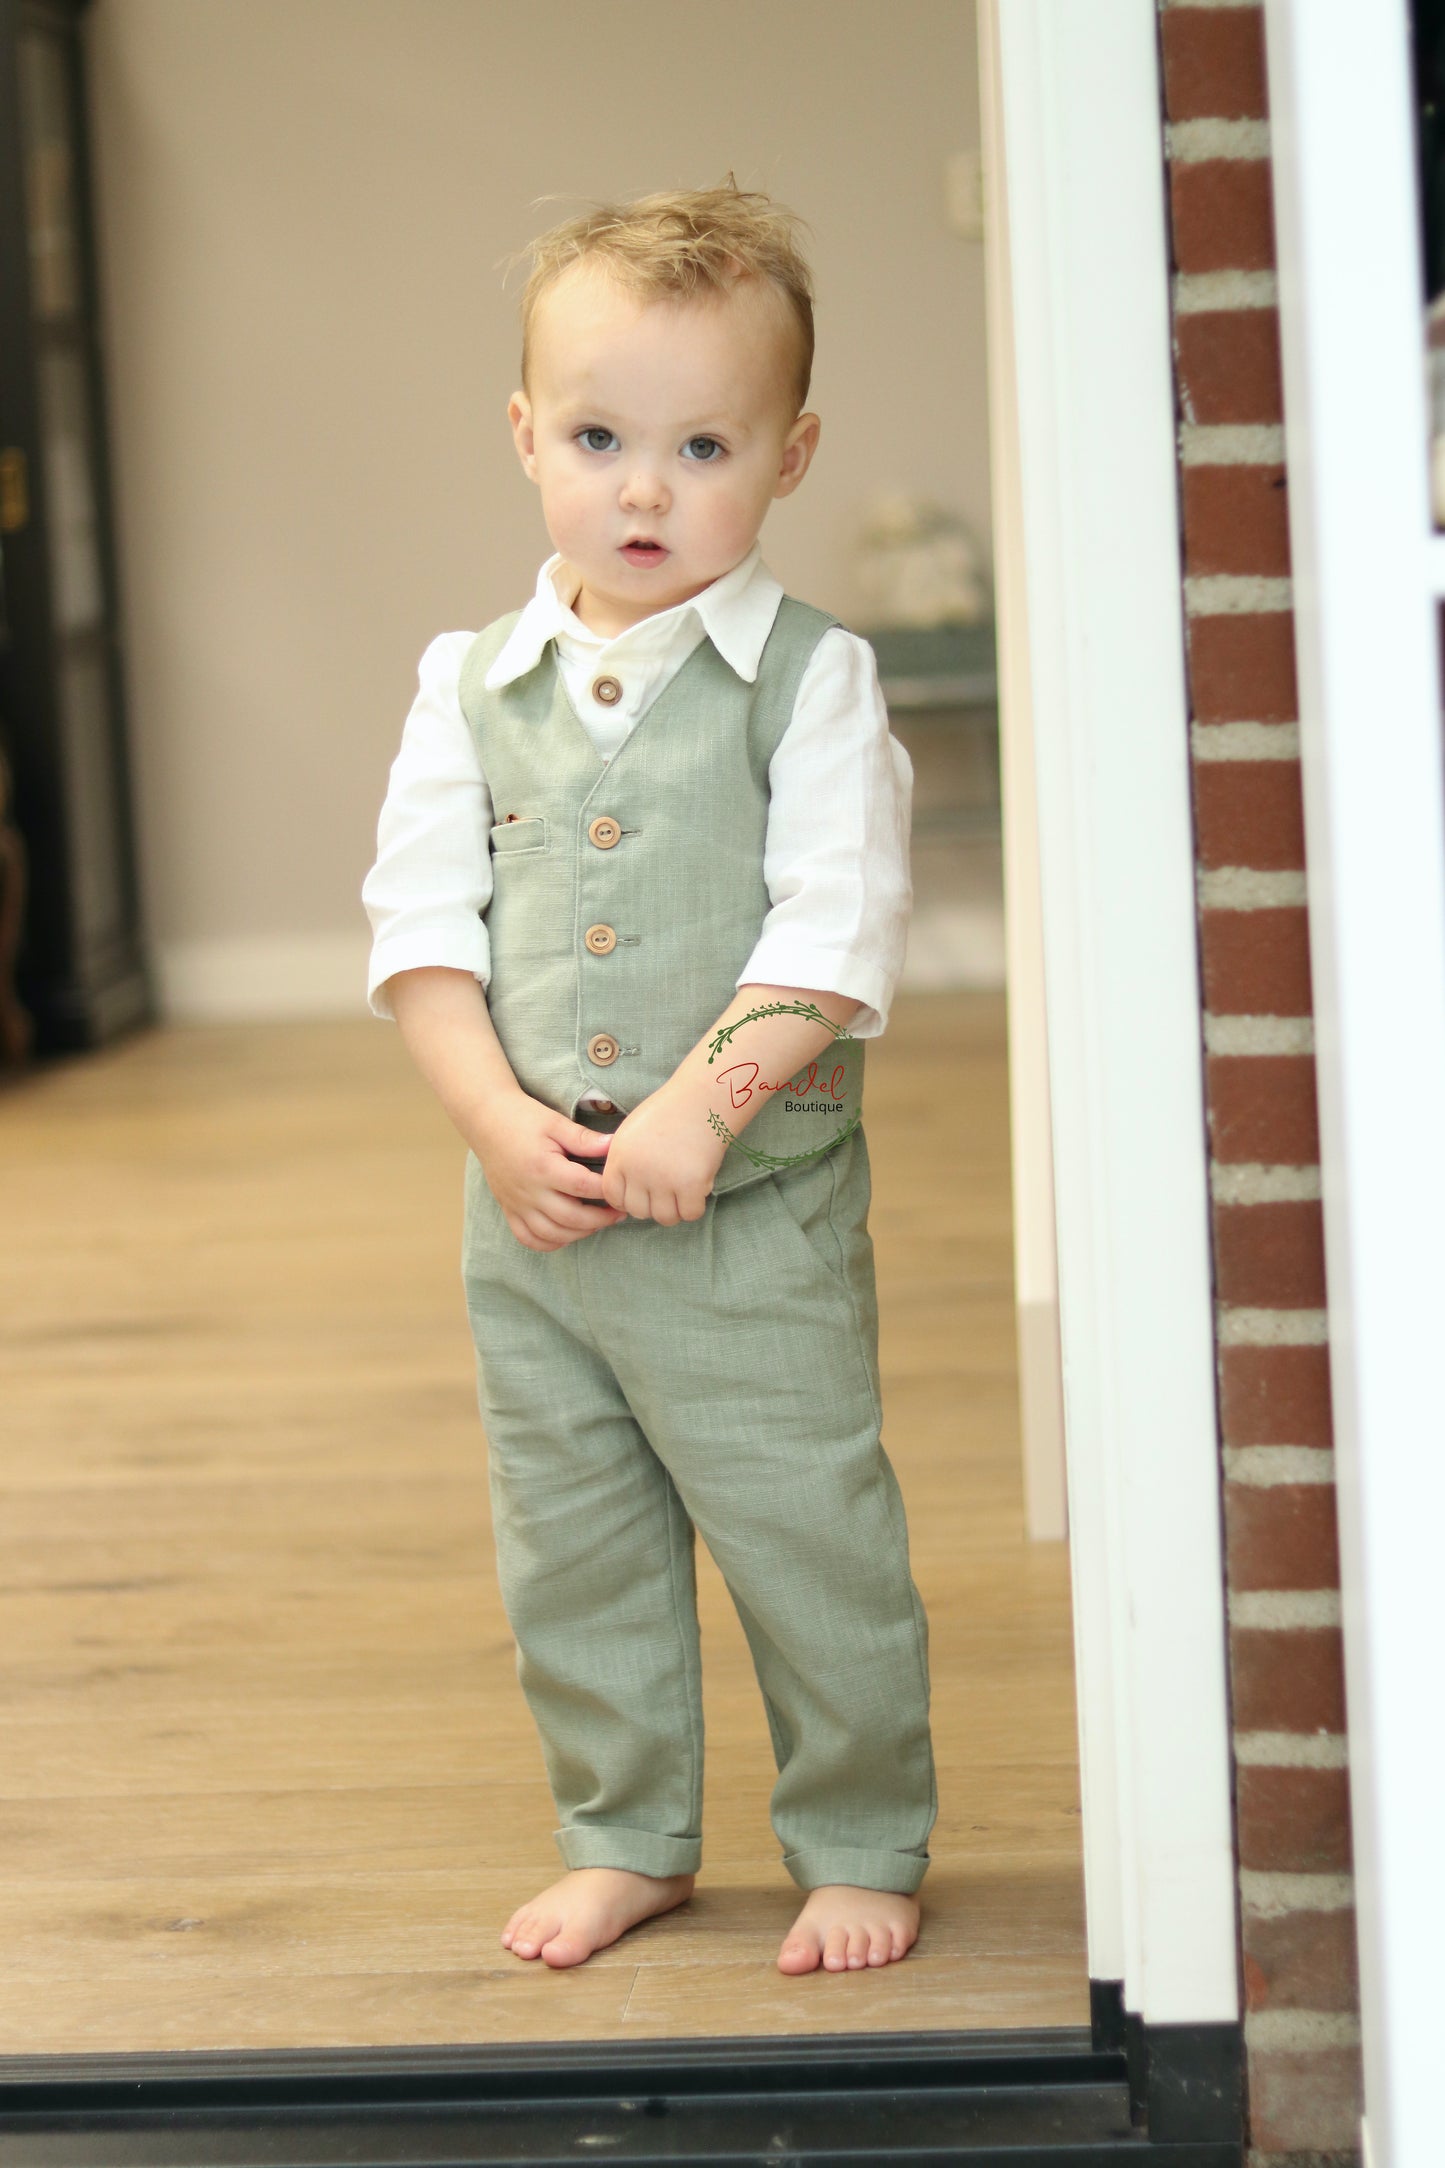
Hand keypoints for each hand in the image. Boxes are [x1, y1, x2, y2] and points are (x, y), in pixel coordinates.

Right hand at [475, 1095, 628, 1251]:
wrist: (486, 1120)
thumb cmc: (523, 1118)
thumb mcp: (556, 1123)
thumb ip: (585, 1138)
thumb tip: (616, 1146)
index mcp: (543, 1167)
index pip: (584, 1187)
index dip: (608, 1191)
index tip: (622, 1188)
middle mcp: (529, 1191)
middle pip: (571, 1217)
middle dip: (601, 1219)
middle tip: (619, 1212)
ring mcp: (517, 1204)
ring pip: (552, 1234)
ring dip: (580, 1233)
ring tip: (598, 1222)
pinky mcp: (509, 1210)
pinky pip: (529, 1239)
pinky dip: (550, 1242)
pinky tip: (568, 1232)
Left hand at [598, 1079, 729, 1223]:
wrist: (704, 1098)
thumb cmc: (670, 1111)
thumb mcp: (632, 1132)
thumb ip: (624, 1161)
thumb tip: (623, 1195)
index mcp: (620, 1156)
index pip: (613, 1197)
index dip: (628, 1200)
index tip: (644, 1195)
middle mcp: (638, 1170)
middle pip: (638, 1211)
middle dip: (653, 1206)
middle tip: (668, 1191)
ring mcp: (664, 1179)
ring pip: (664, 1218)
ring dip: (675, 1209)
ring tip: (684, 1191)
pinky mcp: (692, 1184)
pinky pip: (690, 1214)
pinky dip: (695, 1207)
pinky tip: (699, 1189)